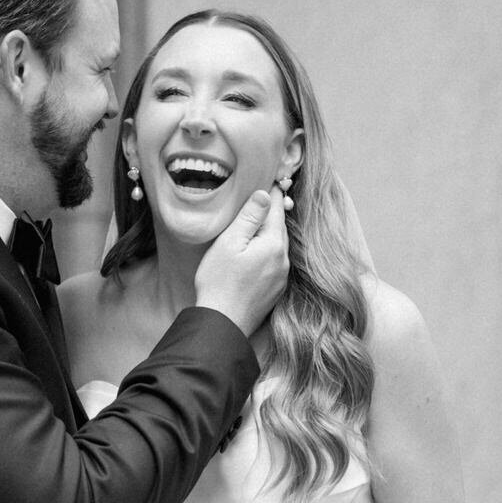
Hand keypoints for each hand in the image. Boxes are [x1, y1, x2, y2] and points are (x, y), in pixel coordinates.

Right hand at [194, 188, 289, 336]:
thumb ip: (249, 217)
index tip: (272, 180)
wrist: (222, 323)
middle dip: (273, 213)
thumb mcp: (229, 243)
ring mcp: (281, 277)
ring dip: (270, 234)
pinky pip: (275, 263)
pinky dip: (268, 252)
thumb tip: (265, 195)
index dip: (273, 194)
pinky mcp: (275, 291)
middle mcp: (282, 260)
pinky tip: (256, 253)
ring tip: (259, 223)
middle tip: (267, 196)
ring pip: (278, 246)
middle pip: (279, 228)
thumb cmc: (219, 282)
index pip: (276, 210)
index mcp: (272, 244)